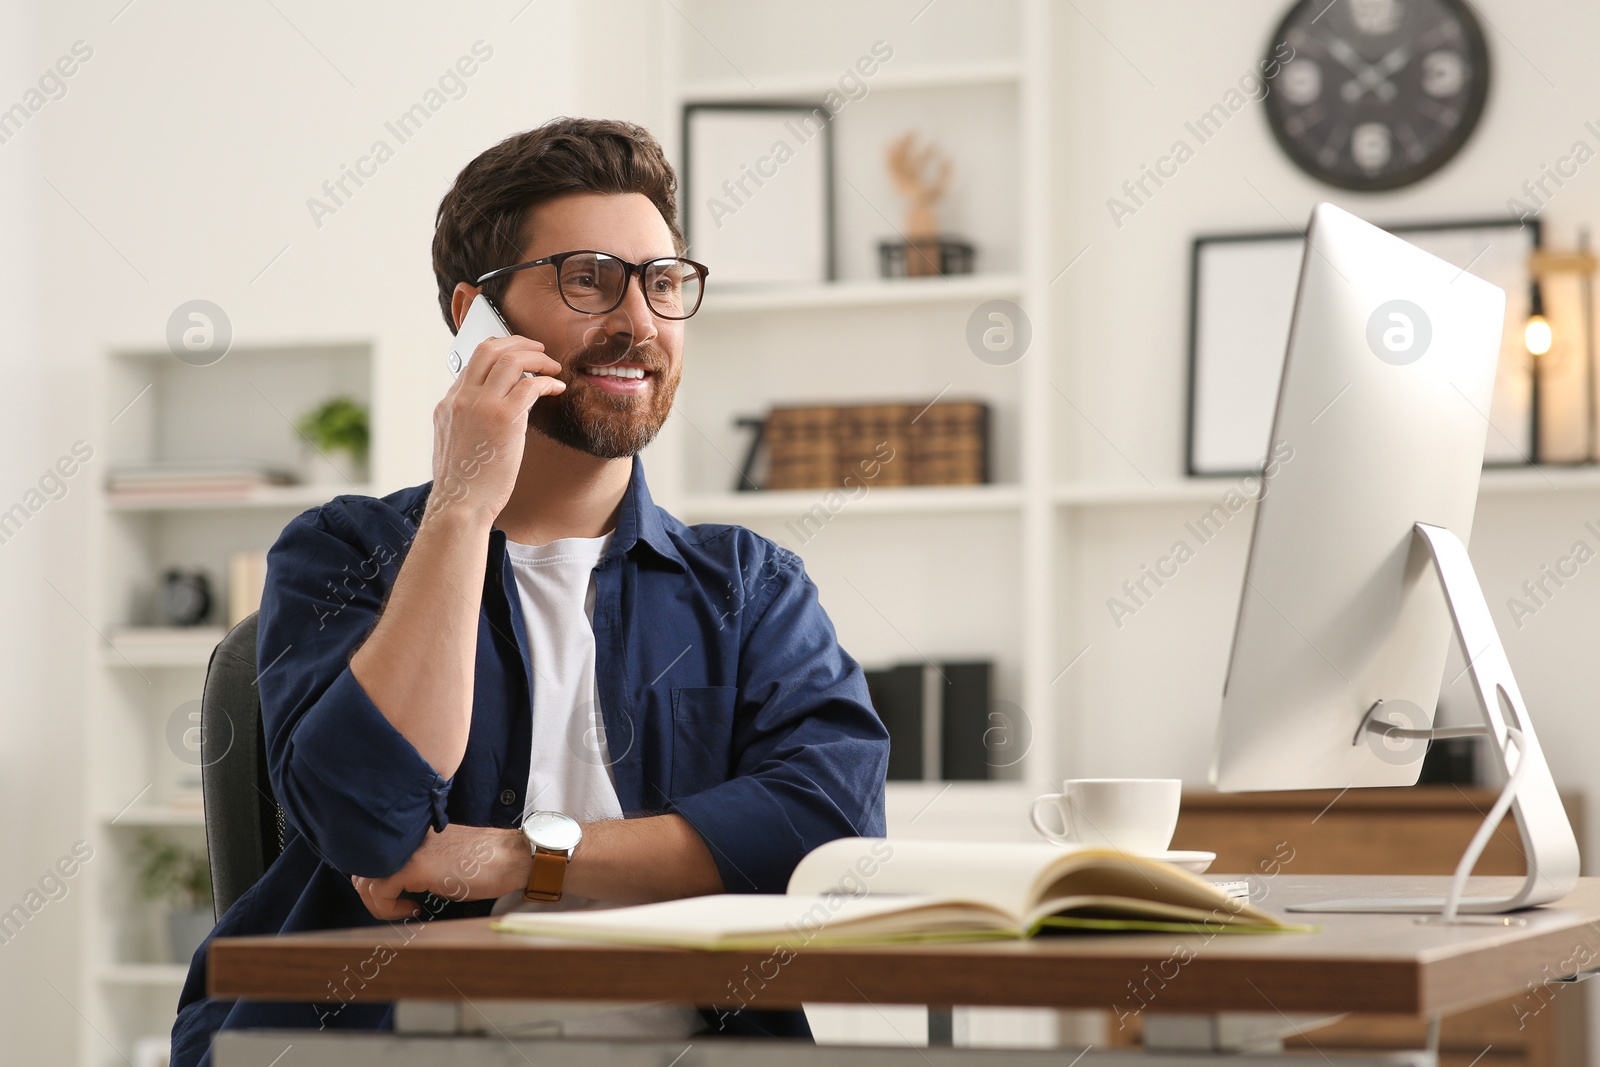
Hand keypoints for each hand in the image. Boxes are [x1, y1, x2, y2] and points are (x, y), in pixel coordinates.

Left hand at [350, 824, 531, 920]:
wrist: (512, 859)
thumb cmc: (487, 864)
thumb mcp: (445, 863)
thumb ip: (421, 867)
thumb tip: (399, 887)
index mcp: (414, 835)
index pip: (375, 857)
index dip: (378, 883)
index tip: (400, 898)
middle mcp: (408, 838)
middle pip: (363, 868)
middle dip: (373, 897)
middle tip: (397, 908)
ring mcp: (410, 850)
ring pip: (366, 880)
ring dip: (380, 904)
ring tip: (406, 909)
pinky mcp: (416, 865)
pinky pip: (381, 891)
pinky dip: (389, 908)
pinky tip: (414, 909)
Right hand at [429, 335, 564, 524]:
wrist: (460, 504)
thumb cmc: (464, 483)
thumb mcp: (455, 443)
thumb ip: (468, 421)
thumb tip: (490, 414)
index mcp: (448, 404)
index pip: (473, 362)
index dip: (499, 353)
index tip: (519, 357)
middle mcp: (461, 398)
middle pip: (489, 348)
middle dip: (518, 342)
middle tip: (538, 349)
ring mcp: (480, 405)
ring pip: (510, 359)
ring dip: (537, 358)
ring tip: (552, 367)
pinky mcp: (503, 418)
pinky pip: (530, 385)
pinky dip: (547, 382)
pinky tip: (557, 388)